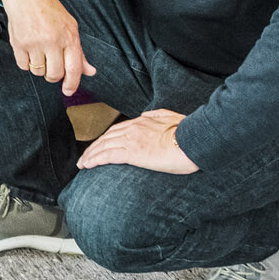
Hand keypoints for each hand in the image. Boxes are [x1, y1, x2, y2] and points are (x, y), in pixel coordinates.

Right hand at [0, 0, 96, 94]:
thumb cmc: (50, 11)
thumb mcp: (70, 28)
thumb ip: (79, 52)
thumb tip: (90, 72)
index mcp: (68, 37)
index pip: (73, 68)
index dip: (72, 84)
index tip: (68, 91)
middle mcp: (52, 41)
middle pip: (54, 74)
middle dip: (54, 75)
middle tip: (52, 68)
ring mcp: (34, 43)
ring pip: (38, 71)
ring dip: (40, 68)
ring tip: (40, 54)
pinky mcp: (18, 44)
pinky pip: (24, 66)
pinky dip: (27, 63)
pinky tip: (29, 51)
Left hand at [77, 108, 194, 174]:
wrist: (195, 141)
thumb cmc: (189, 133)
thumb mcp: (171, 117)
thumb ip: (157, 115)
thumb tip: (146, 114)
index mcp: (142, 122)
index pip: (116, 130)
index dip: (105, 139)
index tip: (98, 146)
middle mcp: (133, 129)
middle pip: (106, 138)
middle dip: (93, 148)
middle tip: (85, 157)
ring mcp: (131, 140)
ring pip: (103, 146)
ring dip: (90, 155)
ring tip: (83, 163)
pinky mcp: (132, 152)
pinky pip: (107, 156)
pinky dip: (95, 159)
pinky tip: (88, 165)